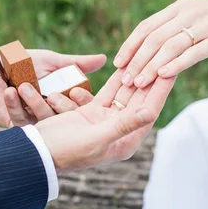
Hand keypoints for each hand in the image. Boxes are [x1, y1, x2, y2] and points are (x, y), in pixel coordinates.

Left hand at [0, 50, 106, 127]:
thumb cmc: (25, 64)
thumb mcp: (53, 62)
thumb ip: (77, 63)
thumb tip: (104, 58)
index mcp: (66, 99)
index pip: (82, 105)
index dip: (81, 100)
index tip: (76, 92)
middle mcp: (55, 114)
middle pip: (66, 117)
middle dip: (60, 107)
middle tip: (52, 95)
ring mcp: (37, 122)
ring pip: (43, 119)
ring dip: (34, 103)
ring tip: (24, 87)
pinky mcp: (18, 126)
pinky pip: (20, 121)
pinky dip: (14, 105)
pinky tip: (10, 92)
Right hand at [35, 70, 175, 171]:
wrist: (34, 153)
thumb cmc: (64, 151)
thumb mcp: (95, 138)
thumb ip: (123, 125)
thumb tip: (151, 112)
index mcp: (126, 141)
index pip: (149, 109)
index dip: (161, 89)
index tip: (172, 69)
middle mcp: (120, 131)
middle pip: (141, 100)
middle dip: (152, 78)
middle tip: (165, 56)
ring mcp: (106, 121)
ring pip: (126, 94)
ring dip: (136, 75)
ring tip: (149, 55)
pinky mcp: (92, 114)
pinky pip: (109, 92)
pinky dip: (116, 78)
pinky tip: (126, 63)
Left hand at [113, 0, 207, 87]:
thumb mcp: (195, 16)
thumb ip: (173, 27)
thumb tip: (148, 46)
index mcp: (179, 8)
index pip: (147, 26)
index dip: (130, 45)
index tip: (118, 63)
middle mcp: (188, 14)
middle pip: (155, 38)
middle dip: (137, 60)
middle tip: (125, 79)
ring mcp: (204, 26)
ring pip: (170, 47)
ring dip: (151, 66)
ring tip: (139, 83)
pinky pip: (193, 53)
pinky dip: (176, 64)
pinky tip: (164, 76)